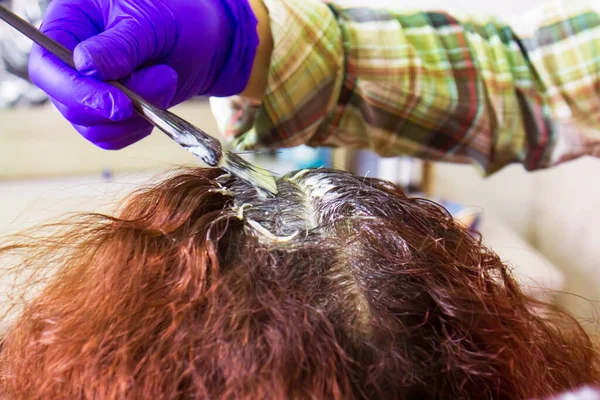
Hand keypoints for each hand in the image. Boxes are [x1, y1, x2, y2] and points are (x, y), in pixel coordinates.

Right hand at [29, 0, 258, 148]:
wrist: (203, 41)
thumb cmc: (175, 18)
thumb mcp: (149, 22)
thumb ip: (119, 45)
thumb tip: (85, 65)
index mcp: (68, 24)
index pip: (46, 66)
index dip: (75, 91)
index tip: (119, 104)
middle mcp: (69, 61)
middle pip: (67, 103)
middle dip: (119, 104)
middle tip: (164, 78)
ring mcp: (86, 90)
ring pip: (92, 126)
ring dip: (136, 115)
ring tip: (167, 78)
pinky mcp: (106, 113)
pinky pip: (110, 137)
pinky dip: (138, 128)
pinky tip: (159, 101)